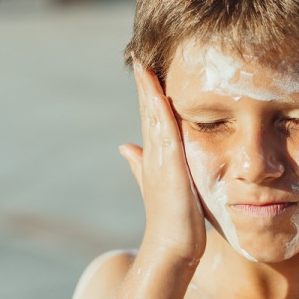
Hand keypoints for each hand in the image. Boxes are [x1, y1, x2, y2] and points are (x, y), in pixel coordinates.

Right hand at [118, 64, 205, 264]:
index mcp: (156, 154)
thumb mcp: (158, 184)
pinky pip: (163, 130)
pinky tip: (158, 90)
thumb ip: (142, 164)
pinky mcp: (168, 164)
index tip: (144, 64)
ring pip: (150, 114)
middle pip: (147, 109)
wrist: (172, 246)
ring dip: (146, 88)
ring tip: (142, 60)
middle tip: (137, 51)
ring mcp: (158, 157)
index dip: (147, 90)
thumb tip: (126, 147)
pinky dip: (158, 108)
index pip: (150, 114)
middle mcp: (153, 152)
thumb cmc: (172, 219)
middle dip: (143, 81)